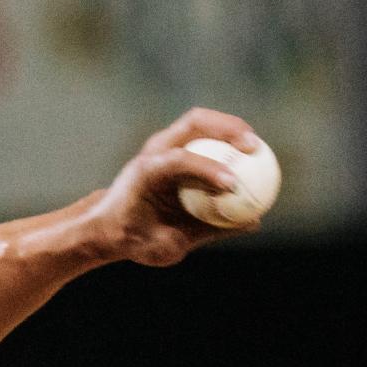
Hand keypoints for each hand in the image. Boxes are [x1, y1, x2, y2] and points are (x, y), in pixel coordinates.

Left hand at [87, 108, 263, 266]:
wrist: (109, 226)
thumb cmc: (135, 238)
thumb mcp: (167, 245)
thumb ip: (208, 231)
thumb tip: (252, 222)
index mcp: (146, 173)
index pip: (180, 160)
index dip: (209, 169)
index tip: (233, 184)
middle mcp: (155, 151)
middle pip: (195, 123)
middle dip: (228, 129)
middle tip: (254, 147)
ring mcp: (163, 144)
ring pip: (202, 122)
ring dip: (231, 127)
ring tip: (256, 145)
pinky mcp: (174, 147)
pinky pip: (205, 136)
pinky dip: (227, 139)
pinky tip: (250, 155)